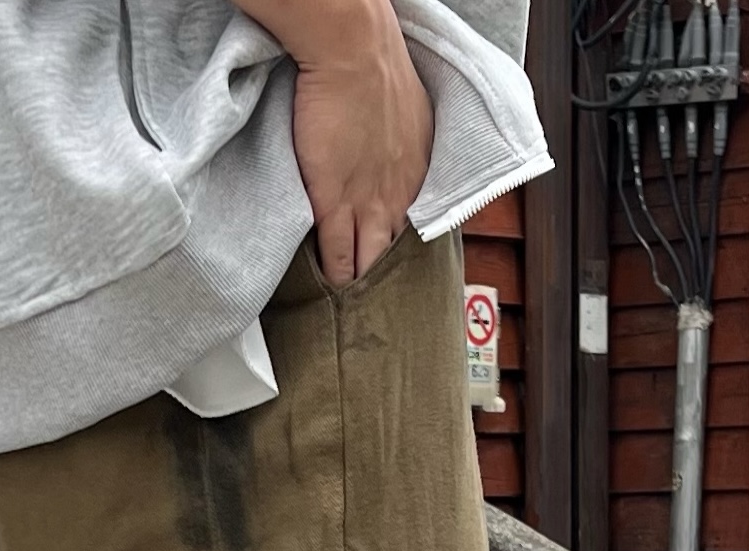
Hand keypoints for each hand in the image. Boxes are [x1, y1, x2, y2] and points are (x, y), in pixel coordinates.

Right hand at [238, 0, 434, 284]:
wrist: (354, 51)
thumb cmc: (374, 66)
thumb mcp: (404, 109)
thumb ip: (399, 138)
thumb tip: (387, 148)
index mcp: (419, 170)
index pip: (410, 223)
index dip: (397, 244)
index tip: (386, 258)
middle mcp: (400, 192)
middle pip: (393, 250)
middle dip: (383, 273)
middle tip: (374, 295)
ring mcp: (368, 202)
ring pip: (368, 260)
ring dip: (359, 281)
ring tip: (350, 301)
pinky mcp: (335, 203)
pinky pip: (338, 254)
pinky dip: (335, 274)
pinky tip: (330, 289)